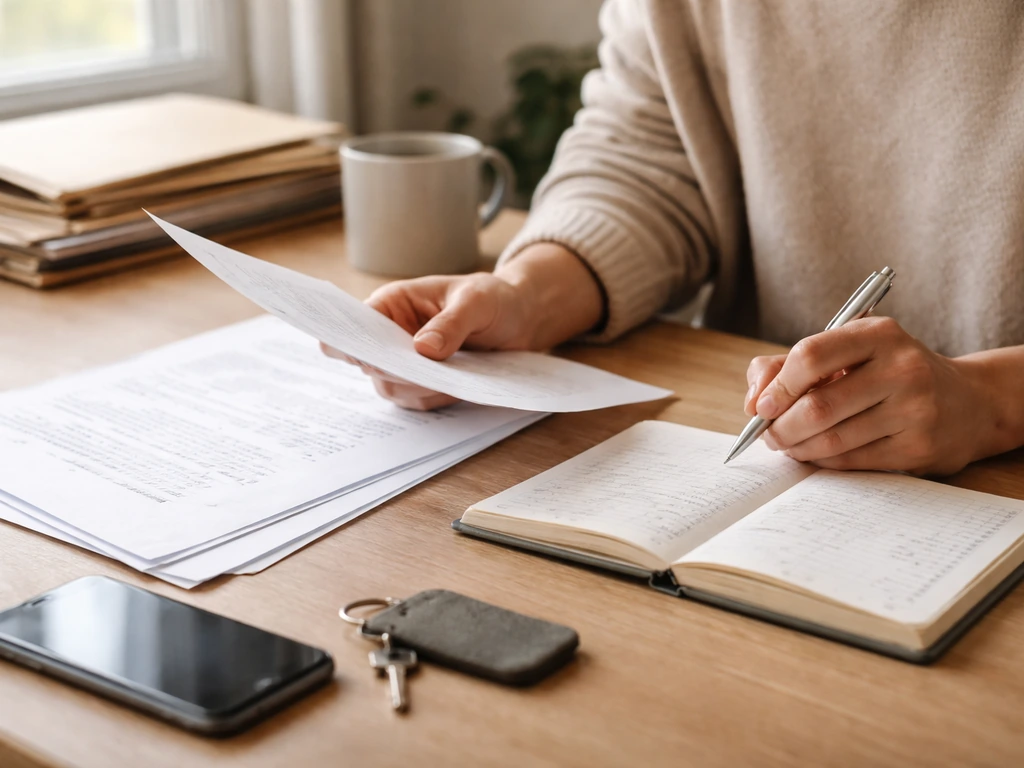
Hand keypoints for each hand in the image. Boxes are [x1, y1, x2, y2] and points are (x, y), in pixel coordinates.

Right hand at [322, 243, 603, 409]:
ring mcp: (406, 362)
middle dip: (395, 373)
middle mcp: (393, 334)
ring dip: (416, 390)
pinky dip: (433, 400)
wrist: (522, 319)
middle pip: (372, 363)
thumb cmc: (495, 298)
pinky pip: (417, 400)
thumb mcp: (477, 302)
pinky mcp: (425, 383)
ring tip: (449, 381)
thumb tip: (423, 349)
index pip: (359, 323)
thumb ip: (451, 323)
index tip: (366, 359)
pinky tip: (455, 390)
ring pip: (392, 387)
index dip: (356, 342)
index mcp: (394, 303)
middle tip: (426, 376)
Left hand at [743, 316, 997, 474]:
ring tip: (788, 444)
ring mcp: (914, 409)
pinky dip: (822, 461)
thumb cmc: (889, 374)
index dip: (778, 385)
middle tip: (768, 434)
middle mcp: (901, 368)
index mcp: (878, 334)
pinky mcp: (919, 447)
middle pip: (818, 406)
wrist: (969, 404)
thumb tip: (753, 401)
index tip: (760, 406)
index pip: (811, 355)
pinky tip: (816, 454)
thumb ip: (789, 365)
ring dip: (797, 448)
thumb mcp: (849, 353)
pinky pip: (851, 461)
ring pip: (831, 439)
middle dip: (781, 427)